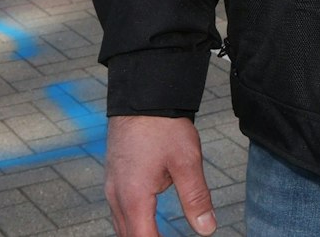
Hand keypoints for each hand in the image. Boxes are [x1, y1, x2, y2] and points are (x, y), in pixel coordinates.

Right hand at [105, 115, 216, 235]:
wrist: (141, 96)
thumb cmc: (163, 126)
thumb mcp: (187, 162)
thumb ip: (196, 198)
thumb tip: (207, 229)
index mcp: (133, 197)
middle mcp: (117, 196)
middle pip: (129, 236)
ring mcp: (112, 187)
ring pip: (122, 225)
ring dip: (140, 233)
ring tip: (160, 235)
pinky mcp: (114, 178)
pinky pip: (120, 210)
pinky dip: (134, 221)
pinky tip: (148, 220)